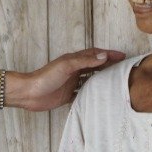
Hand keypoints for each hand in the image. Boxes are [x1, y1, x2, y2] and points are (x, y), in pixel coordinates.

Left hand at [11, 48, 125, 111]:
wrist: (29, 94)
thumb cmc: (45, 77)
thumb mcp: (66, 66)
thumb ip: (84, 61)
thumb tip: (103, 56)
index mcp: (73, 60)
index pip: (95, 54)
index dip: (108, 54)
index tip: (122, 56)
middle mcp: (73, 71)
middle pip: (94, 66)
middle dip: (108, 66)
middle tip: (123, 69)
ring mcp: (71, 83)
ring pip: (90, 79)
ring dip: (102, 79)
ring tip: (116, 82)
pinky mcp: (67, 95)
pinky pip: (83, 93)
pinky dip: (92, 94)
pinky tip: (100, 97)